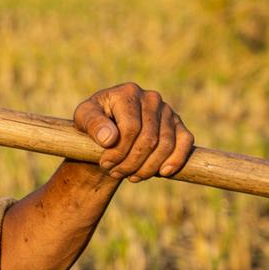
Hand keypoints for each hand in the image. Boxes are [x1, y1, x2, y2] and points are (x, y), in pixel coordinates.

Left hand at [73, 83, 194, 182]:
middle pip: (148, 139)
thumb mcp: (83, 119)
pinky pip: (185, 142)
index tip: (105, 163)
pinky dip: (176, 160)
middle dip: (131, 162)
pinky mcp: (178, 124)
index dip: (118, 151)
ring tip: (131, 176)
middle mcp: (151, 98)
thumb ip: (92, 124)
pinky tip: (162, 173)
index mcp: (128, 92)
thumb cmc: (94, 121)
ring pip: (165, 145)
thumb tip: (109, 139)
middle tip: (116, 173)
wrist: (109, 126)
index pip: (130, 128)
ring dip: (148, 167)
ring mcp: (167, 111)